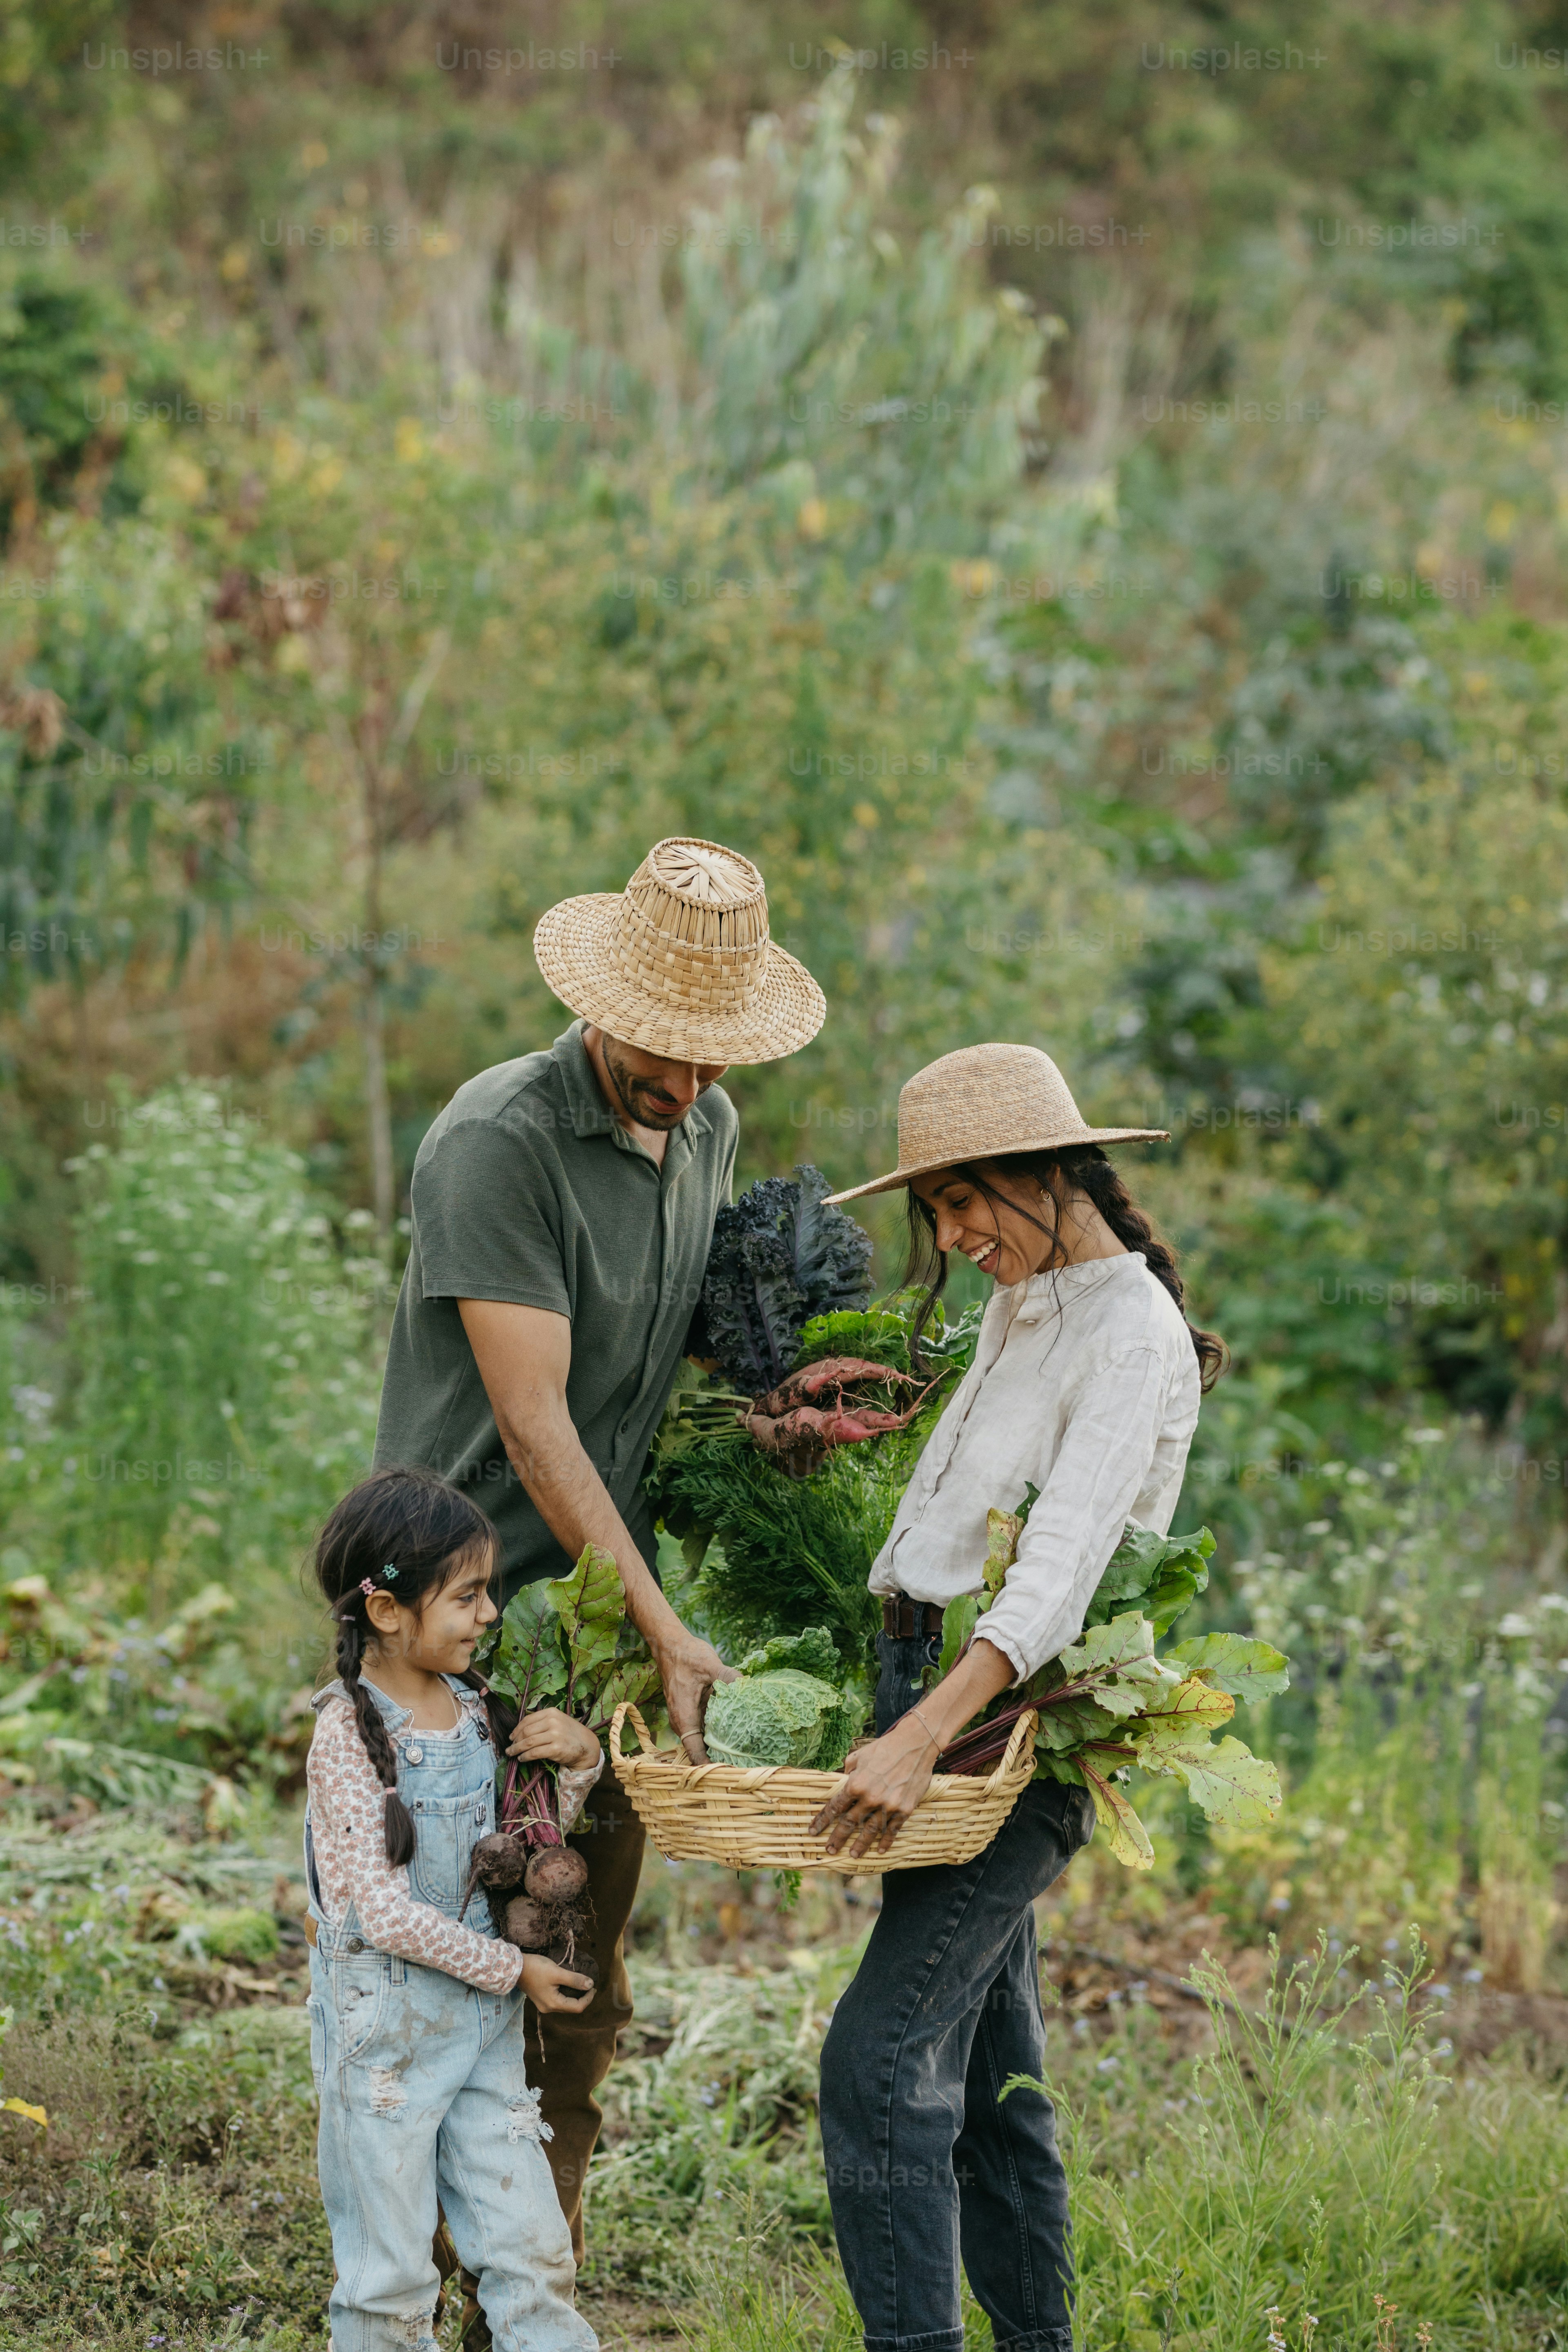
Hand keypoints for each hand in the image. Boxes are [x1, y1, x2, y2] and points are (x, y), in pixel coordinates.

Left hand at [508, 1707, 600, 1772]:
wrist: (586, 1746)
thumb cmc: (570, 1734)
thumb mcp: (558, 1721)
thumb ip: (542, 1722)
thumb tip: (520, 1730)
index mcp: (551, 1712)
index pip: (528, 1719)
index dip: (516, 1729)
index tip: (511, 1736)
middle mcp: (553, 1722)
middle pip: (526, 1731)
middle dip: (515, 1741)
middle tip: (510, 1747)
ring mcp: (555, 1735)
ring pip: (528, 1742)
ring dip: (517, 1749)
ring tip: (512, 1753)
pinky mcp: (556, 1749)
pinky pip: (535, 1753)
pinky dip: (525, 1756)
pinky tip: (522, 1758)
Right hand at [520, 1955, 595, 2012]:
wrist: (515, 1967)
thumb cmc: (536, 1968)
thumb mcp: (557, 1972)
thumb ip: (574, 1979)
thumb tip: (590, 1985)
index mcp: (553, 2004)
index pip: (577, 2007)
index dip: (588, 1998)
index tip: (593, 1986)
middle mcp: (548, 2008)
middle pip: (571, 2007)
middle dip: (583, 1997)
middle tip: (589, 1985)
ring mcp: (544, 2004)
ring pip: (565, 2003)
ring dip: (574, 1995)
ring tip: (581, 1983)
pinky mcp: (541, 1998)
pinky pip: (558, 1999)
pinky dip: (566, 1993)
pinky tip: (569, 1984)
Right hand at [652, 1630, 738, 1763]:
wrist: (670, 1644)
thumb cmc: (686, 1656)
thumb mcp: (710, 1665)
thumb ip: (729, 1678)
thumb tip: (749, 1687)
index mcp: (684, 1716)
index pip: (695, 1752)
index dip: (710, 1765)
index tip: (729, 1772)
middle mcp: (683, 1721)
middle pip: (700, 1749)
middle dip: (719, 1757)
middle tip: (745, 1764)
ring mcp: (686, 1716)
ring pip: (703, 1738)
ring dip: (719, 1744)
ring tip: (746, 1752)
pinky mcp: (691, 1709)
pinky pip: (704, 1725)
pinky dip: (717, 1730)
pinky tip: (738, 1728)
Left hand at [808, 1714, 940, 1856]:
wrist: (915, 1744)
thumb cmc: (885, 1747)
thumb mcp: (859, 1755)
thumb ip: (848, 1770)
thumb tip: (843, 1780)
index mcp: (856, 1784)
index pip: (835, 1807)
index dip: (822, 1820)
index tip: (812, 1831)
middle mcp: (870, 1798)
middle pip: (849, 1823)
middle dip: (837, 1838)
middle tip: (829, 1850)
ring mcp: (888, 1805)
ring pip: (870, 1831)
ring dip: (860, 1845)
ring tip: (852, 1855)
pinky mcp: (905, 1809)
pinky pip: (893, 1830)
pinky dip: (886, 1842)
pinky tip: (879, 1850)